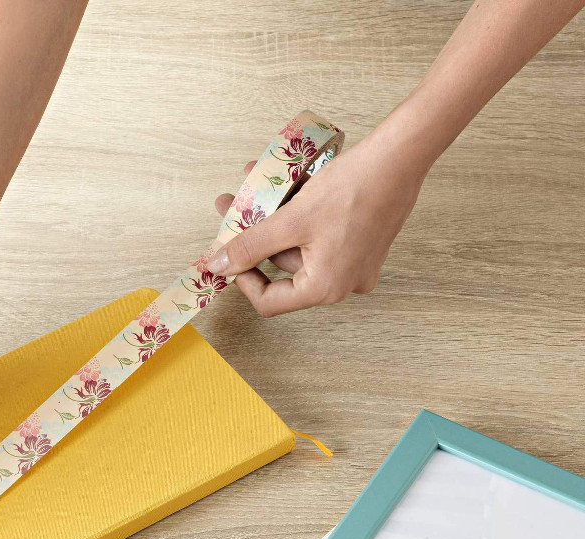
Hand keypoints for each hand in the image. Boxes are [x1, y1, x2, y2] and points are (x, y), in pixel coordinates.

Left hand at [208, 125, 427, 316]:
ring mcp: (355, 264)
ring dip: (274, 215)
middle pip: (283, 267)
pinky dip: (298, 213)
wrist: (398, 158)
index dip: (243, 277)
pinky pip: (318, 235)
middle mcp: (343, 284)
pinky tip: (286, 183)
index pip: (269, 301)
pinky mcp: (361, 243)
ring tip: (257, 182)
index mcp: (325, 288)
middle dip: (256, 233)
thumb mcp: (290, 221)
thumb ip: (251, 246)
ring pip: (299, 245)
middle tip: (234, 203)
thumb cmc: (351, 190)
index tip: (228, 252)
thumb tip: (218, 267)